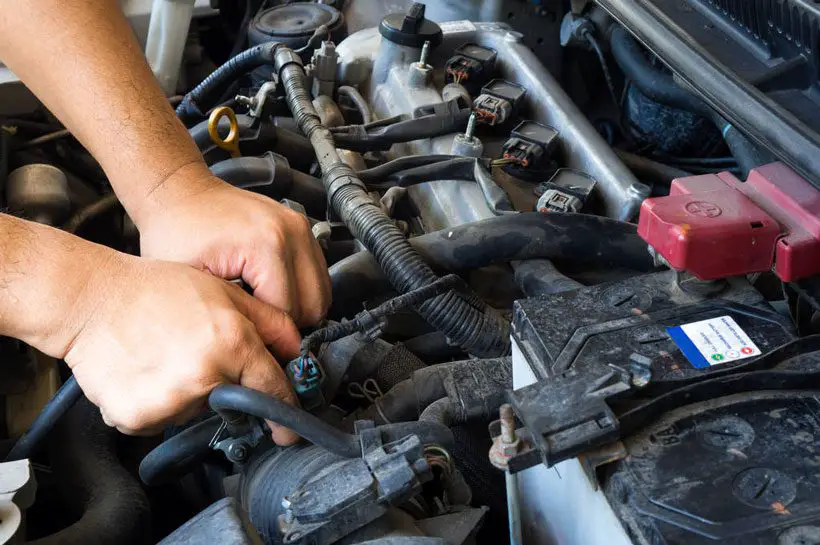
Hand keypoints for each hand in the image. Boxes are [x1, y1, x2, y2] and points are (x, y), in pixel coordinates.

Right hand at [58, 249, 300, 442]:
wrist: (90, 299)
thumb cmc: (155, 289)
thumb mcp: (224, 292)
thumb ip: (269, 323)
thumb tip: (297, 350)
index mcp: (231, 343)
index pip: (272, 390)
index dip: (284, 411)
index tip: (289, 430)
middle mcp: (204, 377)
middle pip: (231, 401)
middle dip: (222, 383)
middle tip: (193, 352)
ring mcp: (169, 401)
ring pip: (194, 411)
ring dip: (187, 392)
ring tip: (164, 356)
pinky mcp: (137, 417)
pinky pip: (161, 420)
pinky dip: (157, 402)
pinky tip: (145, 371)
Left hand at [137, 174, 330, 326]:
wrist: (180, 192)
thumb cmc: (177, 232)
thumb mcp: (196, 284)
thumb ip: (233, 316)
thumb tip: (257, 349)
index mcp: (267, 246)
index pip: (288, 315)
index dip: (268, 336)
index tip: (250, 343)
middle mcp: (292, 233)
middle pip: (314, 306)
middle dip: (289, 325)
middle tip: (259, 329)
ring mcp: (301, 228)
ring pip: (322, 292)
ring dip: (299, 308)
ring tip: (265, 310)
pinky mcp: (302, 227)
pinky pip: (317, 273)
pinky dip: (301, 289)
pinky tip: (272, 292)